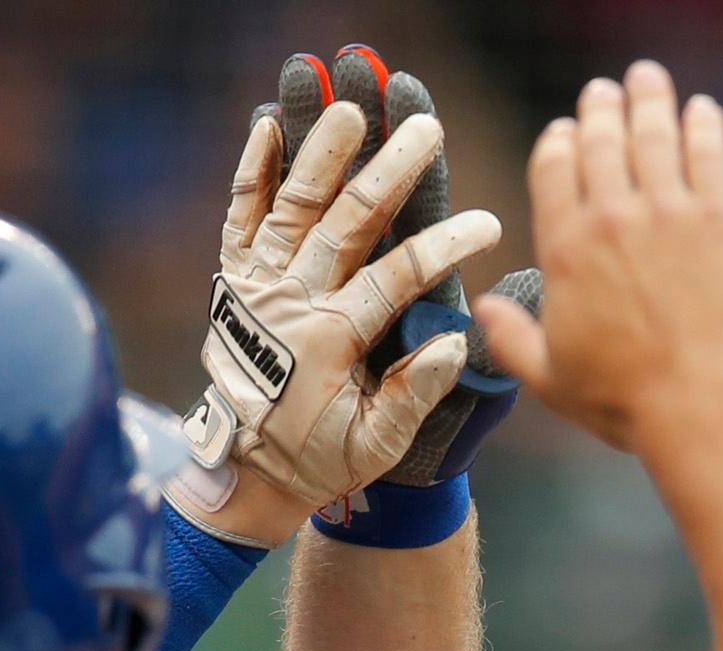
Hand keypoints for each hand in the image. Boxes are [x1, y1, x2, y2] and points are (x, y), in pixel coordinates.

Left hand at [276, 47, 531, 498]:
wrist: (242, 471)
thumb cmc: (319, 458)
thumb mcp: (373, 446)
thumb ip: (413, 394)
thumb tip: (453, 340)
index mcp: (331, 341)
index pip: (398, 279)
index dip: (446, 247)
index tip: (488, 223)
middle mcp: (291, 301)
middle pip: (346, 223)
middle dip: (390, 171)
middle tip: (425, 127)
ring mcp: (258, 283)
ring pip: (293, 206)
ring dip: (322, 153)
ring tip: (349, 107)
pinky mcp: (234, 277)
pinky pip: (240, 214)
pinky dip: (253, 170)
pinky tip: (269, 124)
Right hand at [477, 61, 722, 457]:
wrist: (704, 401)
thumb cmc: (627, 400)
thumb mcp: (552, 380)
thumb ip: (513, 341)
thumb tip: (482, 310)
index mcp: (565, 250)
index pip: (553, 170)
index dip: (558, 142)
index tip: (565, 131)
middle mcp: (612, 218)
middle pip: (601, 141)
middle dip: (601, 109)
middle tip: (605, 91)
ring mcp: (668, 211)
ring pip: (653, 134)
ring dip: (649, 99)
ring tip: (647, 78)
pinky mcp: (721, 216)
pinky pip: (708, 151)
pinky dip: (703, 124)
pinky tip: (702, 110)